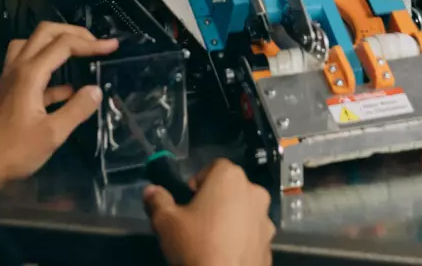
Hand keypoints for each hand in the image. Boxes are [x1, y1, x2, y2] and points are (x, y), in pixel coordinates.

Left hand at [0, 22, 117, 203]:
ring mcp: (11, 78)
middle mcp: (18, 68)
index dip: (90, 43)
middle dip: (73, 33)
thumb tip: (96, 90)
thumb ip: (77, 110)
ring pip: (33, 45)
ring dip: (56, 43)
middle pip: (45, 33)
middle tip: (95, 43)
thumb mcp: (52, 134)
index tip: (112, 47)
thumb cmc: (13, 152)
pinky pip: (30, 68)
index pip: (64, 45)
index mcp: (29, 74)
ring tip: (78, 53)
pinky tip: (68, 89)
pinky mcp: (9, 91)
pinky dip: (50, 70)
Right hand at [144, 159, 273, 265]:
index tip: (187, 202)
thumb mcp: (166, 222)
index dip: (198, 182)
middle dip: (216, 200)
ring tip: (212, 241)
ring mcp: (266, 219)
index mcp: (230, 177)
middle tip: (197, 221)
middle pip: (231, 189)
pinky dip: (241, 240)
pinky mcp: (270, 244)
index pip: (213, 167)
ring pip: (244, 212)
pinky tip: (225, 254)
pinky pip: (252, 234)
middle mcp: (254, 192)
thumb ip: (158, 201)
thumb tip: (151, 191)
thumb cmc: (196, 244)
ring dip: (231, 219)